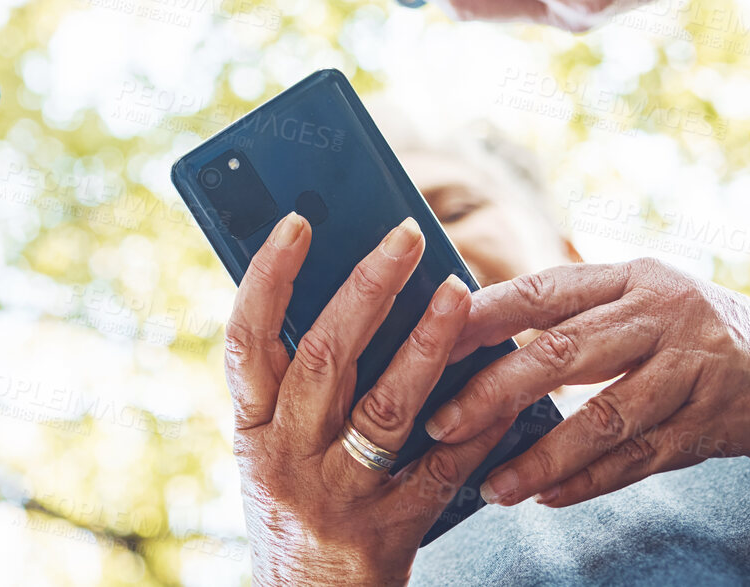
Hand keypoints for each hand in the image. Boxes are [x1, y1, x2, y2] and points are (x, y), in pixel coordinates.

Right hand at [226, 214, 519, 586]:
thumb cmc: (294, 503)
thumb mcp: (270, 444)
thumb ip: (293, 379)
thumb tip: (344, 282)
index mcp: (251, 428)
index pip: (246, 340)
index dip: (268, 277)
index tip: (297, 222)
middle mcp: (288, 458)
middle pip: (325, 360)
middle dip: (367, 289)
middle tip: (407, 236)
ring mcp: (342, 494)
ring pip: (385, 409)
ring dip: (426, 344)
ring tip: (459, 291)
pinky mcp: (394, 527)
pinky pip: (442, 466)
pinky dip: (475, 421)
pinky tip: (503, 380)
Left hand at [422, 259, 749, 508]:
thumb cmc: (693, 329)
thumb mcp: (642, 295)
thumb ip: (575, 308)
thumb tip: (470, 321)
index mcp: (632, 276)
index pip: (545, 290)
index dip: (486, 315)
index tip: (431, 338)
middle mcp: (662, 316)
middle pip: (566, 352)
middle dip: (496, 390)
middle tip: (442, 421)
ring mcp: (691, 372)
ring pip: (603, 417)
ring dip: (540, 456)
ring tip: (490, 485)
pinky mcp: (711, 426)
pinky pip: (640, 459)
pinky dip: (589, 481)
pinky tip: (545, 496)